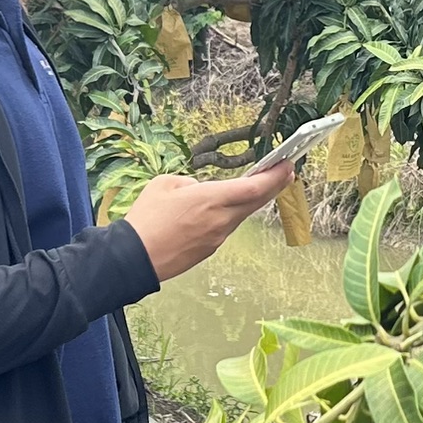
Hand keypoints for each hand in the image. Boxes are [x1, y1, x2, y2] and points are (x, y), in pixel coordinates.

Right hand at [121, 161, 297, 281]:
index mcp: (211, 199)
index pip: (254, 187)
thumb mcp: (165, 184)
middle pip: (257, 201)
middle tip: (286, 172)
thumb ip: (190, 182)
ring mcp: (217, 237)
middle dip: (275, 185)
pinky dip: (232, 214)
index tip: (288, 165)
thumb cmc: (146, 220)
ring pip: (243, 214)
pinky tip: (225, 208)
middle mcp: (220, 219)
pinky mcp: (210, 249)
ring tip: (259, 186)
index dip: (276, 175)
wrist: (135, 258)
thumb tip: (200, 188)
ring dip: (253, 200)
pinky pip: (227, 227)